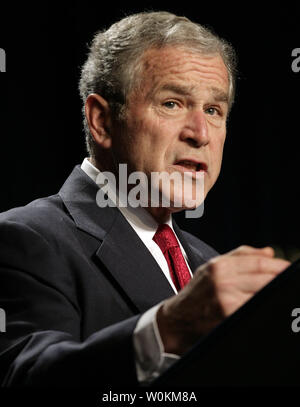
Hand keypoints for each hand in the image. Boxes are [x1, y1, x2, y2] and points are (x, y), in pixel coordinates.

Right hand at [157, 245, 289, 354]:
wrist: (176, 320)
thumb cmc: (196, 294)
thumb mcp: (212, 268)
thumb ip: (241, 256)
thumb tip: (269, 251)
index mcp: (219, 266)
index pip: (258, 262)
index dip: (278, 265)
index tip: (290, 268)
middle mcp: (222, 281)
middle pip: (264, 278)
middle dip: (281, 279)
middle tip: (291, 281)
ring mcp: (226, 300)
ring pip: (263, 293)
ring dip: (275, 293)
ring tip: (280, 292)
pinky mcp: (229, 317)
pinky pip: (254, 307)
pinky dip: (263, 304)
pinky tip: (265, 303)